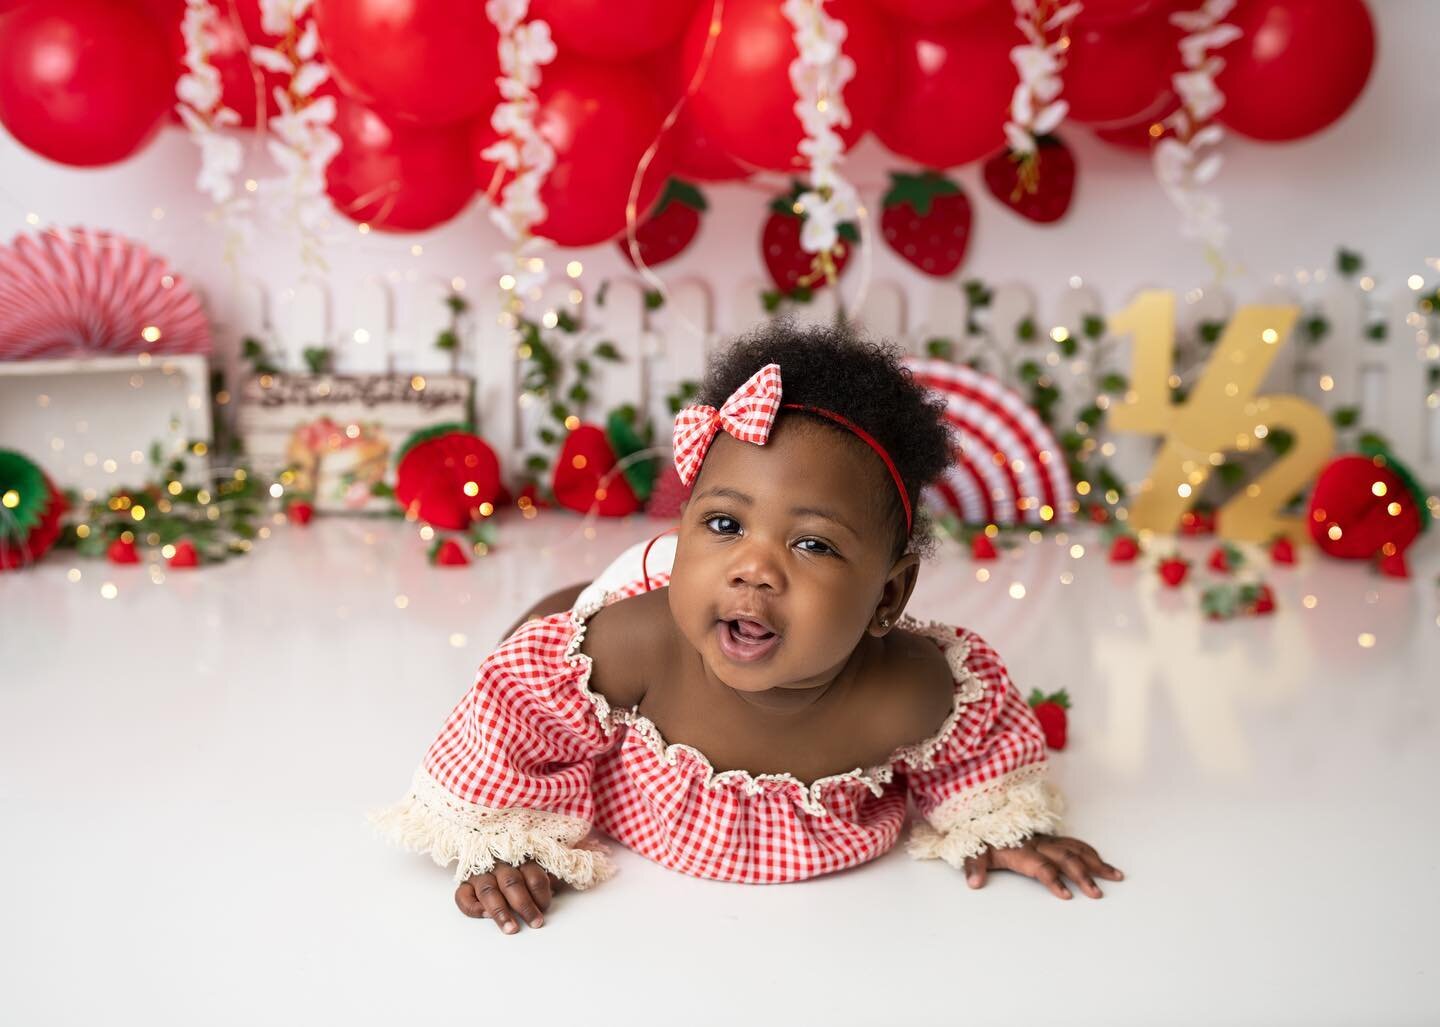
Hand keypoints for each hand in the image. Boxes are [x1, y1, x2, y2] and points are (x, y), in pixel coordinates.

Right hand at [454, 861, 559, 933]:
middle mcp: (499, 863)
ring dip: (500, 911)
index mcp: (521, 856)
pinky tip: (484, 915)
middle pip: (511, 883)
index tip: (545, 908)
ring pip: (488, 890)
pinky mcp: (464, 884)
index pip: (533, 873)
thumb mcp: (539, 865)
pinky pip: (462, 896)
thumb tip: (559, 886)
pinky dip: (472, 907)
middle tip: (535, 923)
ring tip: (511, 929)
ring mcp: (480, 873)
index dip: (541, 892)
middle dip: (524, 905)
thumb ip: (549, 874)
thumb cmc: (521, 866)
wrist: (491, 851)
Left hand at [963, 834, 1122, 899]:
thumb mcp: (973, 851)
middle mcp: (1038, 843)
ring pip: (1075, 849)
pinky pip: (1074, 843)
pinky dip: (1091, 853)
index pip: (1041, 866)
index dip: (1053, 880)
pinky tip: (1102, 864)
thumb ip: (975, 866)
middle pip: (1064, 858)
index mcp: (1020, 850)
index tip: (1067, 895)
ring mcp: (1047, 839)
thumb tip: (974, 882)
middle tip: (1097, 893)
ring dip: (1095, 863)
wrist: (984, 813)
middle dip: (1082, 875)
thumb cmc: (982, 836)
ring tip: (1115, 876)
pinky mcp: (1051, 837)